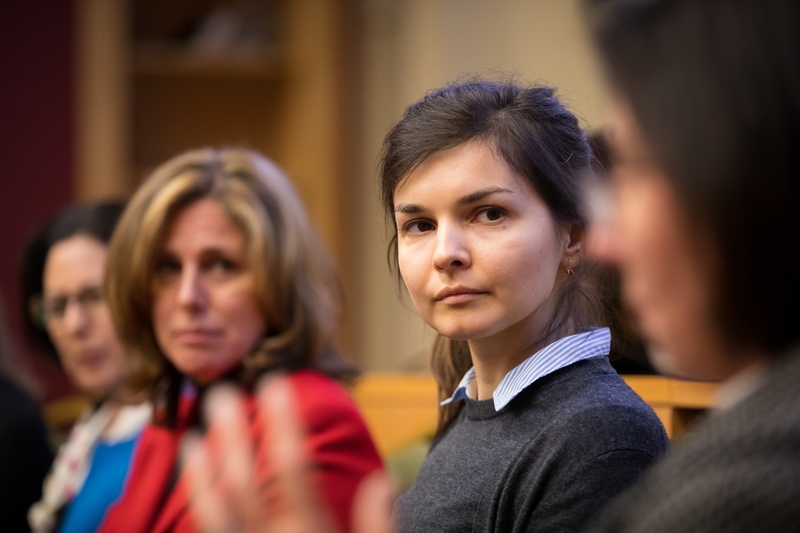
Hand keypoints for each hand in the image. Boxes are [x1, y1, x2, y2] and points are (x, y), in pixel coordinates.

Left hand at [184, 376, 393, 532]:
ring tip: (191, 436)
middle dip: (232, 436)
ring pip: (215, 514)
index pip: (294, 471)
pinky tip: (196, 487)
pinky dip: (202, 508)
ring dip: (202, 472)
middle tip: (221, 394)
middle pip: (244, 484)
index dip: (283, 425)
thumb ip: (380, 528)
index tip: (277, 386)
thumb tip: (382, 480)